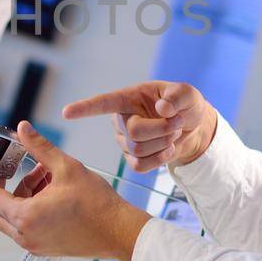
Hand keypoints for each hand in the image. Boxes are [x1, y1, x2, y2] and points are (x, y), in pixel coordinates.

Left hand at [0, 121, 149, 260]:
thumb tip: (22, 129)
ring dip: (18, 196)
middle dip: (0, 188)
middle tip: (10, 170)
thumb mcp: (65, 167)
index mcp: (25, 217)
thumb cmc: (97, 204)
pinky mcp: (44, 248)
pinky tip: (50, 191)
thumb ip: (39, 147)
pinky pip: (24, 227)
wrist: (119, 232)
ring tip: (43, 176)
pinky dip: (28, 208)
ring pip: (10, 218)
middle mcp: (24, 235)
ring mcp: (34, 244)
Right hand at [62, 80, 217, 172]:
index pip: (102, 103)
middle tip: (178, 123)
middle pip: (134, 132)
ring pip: (138, 150)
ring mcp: (125, 141)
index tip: (66, 112)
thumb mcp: (188, 94)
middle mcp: (121, 120)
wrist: (195, 128)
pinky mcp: (133, 159)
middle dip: (162, 129)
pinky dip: (159, 159)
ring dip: (164, 142)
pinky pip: (140, 166)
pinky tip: (168, 150)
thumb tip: (162, 108)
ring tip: (174, 132)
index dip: (85, 108)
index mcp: (128, 98)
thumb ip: (178, 96)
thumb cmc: (186, 106)